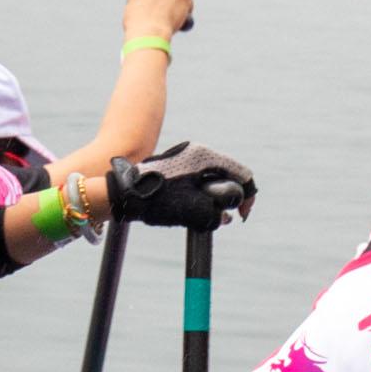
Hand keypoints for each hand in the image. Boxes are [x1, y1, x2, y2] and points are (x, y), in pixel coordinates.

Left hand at [105, 144, 255, 231]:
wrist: (123, 191)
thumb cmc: (156, 199)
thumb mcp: (191, 210)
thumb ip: (215, 214)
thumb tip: (227, 218)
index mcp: (204, 156)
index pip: (241, 173)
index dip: (248, 196)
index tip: (242, 216)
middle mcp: (197, 153)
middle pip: (228, 175)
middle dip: (229, 198)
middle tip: (224, 218)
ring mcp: (186, 159)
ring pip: (213, 179)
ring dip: (214, 199)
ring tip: (205, 216)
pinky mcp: (176, 168)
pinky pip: (198, 181)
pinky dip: (201, 196)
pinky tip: (192, 209)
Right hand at [118, 0, 196, 45]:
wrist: (148, 30)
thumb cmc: (137, 25)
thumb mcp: (133, 10)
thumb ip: (143, 4)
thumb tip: (153, 10)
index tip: (156, 2)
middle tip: (168, 8)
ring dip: (177, 2)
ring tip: (172, 18)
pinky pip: (188, 2)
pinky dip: (186, 10)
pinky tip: (180, 20)